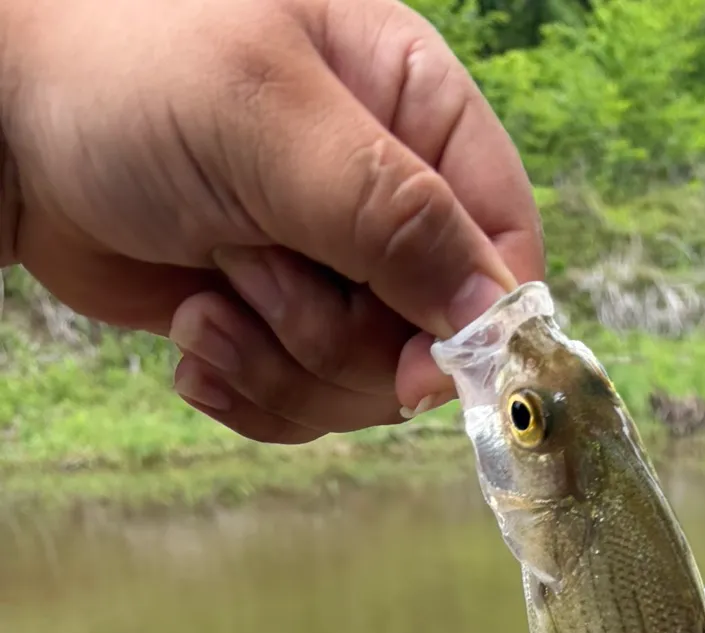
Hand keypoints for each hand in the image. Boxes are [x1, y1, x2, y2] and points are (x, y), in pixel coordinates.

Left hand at [0, 0, 543, 442]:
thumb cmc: (119, 72)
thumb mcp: (270, 122)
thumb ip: (399, 220)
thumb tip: (499, 326)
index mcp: (418, 114)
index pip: (505, 248)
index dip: (476, 328)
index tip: (415, 369)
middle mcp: (390, 200)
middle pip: (435, 340)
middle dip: (342, 340)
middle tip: (256, 277)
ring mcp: (333, 270)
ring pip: (368, 386)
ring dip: (283, 365)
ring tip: (211, 296)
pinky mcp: (277, 325)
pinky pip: (308, 407)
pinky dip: (250, 394)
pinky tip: (196, 339)